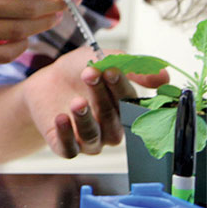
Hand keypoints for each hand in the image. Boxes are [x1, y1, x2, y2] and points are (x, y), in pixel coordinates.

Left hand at [22, 45, 168, 157]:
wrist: (44, 82)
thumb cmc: (76, 71)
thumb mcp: (100, 59)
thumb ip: (131, 66)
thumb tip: (164, 77)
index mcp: (123, 107)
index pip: (128, 101)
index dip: (120, 86)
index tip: (109, 70)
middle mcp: (109, 127)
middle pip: (111, 118)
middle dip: (100, 96)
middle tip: (89, 74)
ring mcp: (88, 138)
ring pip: (93, 137)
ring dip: (84, 118)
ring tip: (76, 101)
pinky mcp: (65, 145)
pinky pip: (70, 148)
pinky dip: (66, 135)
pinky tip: (60, 118)